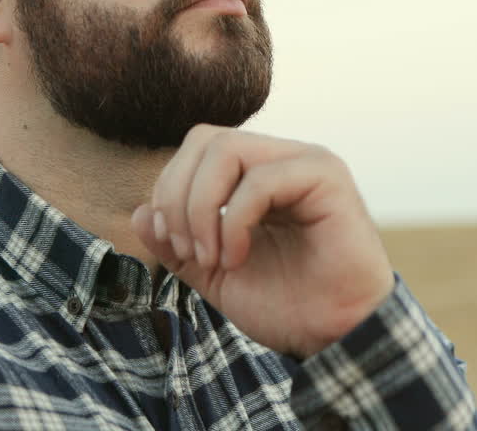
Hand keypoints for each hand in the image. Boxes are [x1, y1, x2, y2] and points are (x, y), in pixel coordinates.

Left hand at [130, 124, 394, 358]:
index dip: (169, 191)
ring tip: (212, 258)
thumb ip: (176, 244)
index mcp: (256, 173)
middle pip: (205, 138)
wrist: (336, 337)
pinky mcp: (326, 178)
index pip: (196, 149)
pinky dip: (234, 221)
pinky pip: (261, 180)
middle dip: (178, 196)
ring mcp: (305, 162)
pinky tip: (237, 258)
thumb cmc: (286, 304)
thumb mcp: (214, 274)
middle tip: (185, 251)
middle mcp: (281, 158)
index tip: (173, 246)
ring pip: (227, 149)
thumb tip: (139, 213)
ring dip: (202, 208)